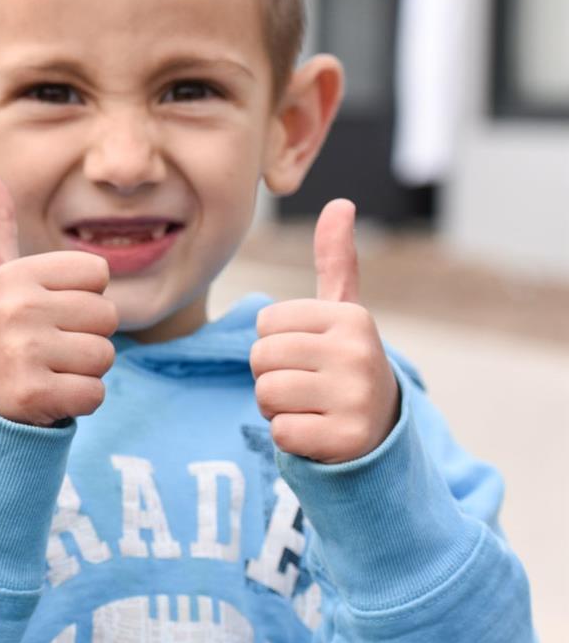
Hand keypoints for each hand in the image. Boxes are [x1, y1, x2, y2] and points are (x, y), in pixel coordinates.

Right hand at [0, 170, 118, 425]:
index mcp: (15, 274)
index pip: (97, 273)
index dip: (80, 297)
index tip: (46, 313)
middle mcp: (17, 307)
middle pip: (106, 315)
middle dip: (85, 337)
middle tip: (45, 347)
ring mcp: (23, 351)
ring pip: (104, 356)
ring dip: (83, 371)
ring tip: (46, 370)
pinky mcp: (33, 394)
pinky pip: (94, 393)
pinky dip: (78, 402)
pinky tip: (46, 395)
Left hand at [252, 199, 398, 463]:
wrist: (381, 432)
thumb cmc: (345, 363)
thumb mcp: (343, 312)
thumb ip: (335, 260)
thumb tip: (340, 203)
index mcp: (351, 317)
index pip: (265, 324)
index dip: (276, 343)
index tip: (310, 355)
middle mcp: (358, 353)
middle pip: (261, 359)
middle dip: (273, 376)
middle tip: (309, 385)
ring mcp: (356, 398)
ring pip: (266, 395)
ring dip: (277, 408)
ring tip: (312, 407)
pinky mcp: (347, 440)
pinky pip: (280, 433)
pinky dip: (289, 438)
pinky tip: (319, 433)